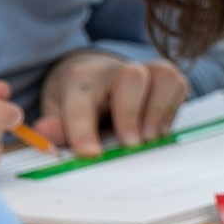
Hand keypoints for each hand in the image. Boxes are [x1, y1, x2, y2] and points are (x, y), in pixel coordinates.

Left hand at [36, 51, 188, 157]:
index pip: (80, 102)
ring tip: (150, 137)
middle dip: (132, 113)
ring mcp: (142, 68)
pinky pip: (178, 85)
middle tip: (131, 145)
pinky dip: (172, 109)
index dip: (83, 129)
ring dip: (159, 110)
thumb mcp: (57, 114)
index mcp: (78, 79)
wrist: (93, 74)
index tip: (90, 155)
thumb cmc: (78, 100)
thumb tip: (44, 134)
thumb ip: (56, 128)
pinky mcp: (164, 75)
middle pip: (130, 77)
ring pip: (162, 76)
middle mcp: (112, 69)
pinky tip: (158, 128)